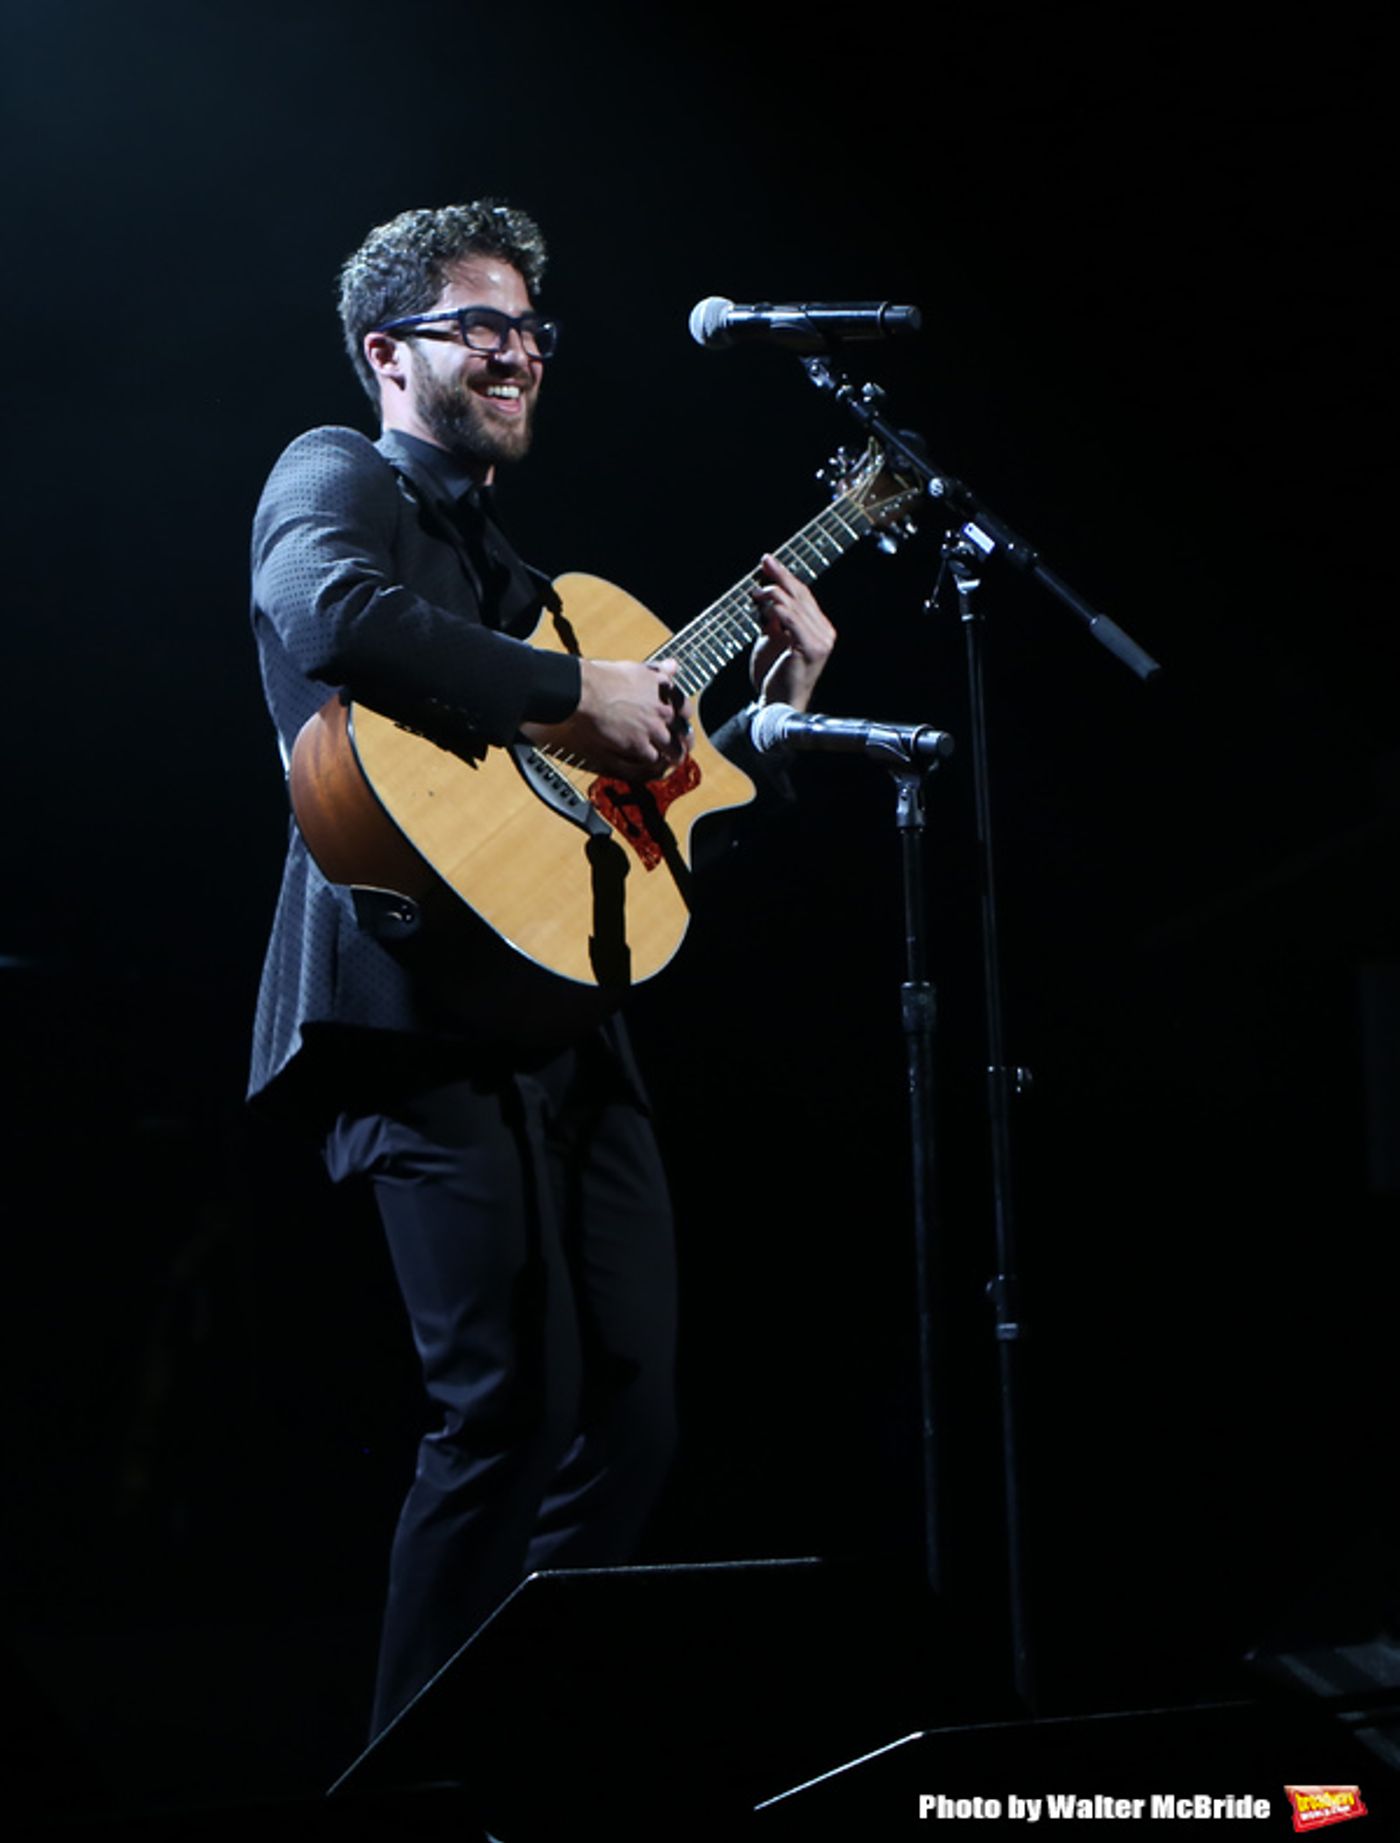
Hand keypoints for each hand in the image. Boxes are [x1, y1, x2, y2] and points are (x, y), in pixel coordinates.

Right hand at [522, 656, 691, 779]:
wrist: (587, 691)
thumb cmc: (604, 677)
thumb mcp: (637, 668)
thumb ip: (658, 671)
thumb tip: (673, 665)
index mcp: (663, 690)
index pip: (685, 707)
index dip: (685, 717)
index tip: (682, 721)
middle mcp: (662, 710)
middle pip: (683, 731)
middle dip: (685, 741)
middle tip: (684, 746)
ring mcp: (652, 728)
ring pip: (672, 748)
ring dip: (674, 755)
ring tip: (673, 761)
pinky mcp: (638, 744)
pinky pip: (653, 758)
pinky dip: (655, 762)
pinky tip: (654, 764)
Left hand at [749, 554, 835, 710]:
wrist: (778, 706)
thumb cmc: (774, 676)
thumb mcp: (770, 640)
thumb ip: (771, 619)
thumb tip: (763, 594)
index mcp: (819, 629)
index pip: (802, 596)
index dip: (785, 578)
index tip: (767, 562)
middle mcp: (825, 632)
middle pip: (802, 596)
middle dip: (781, 576)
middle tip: (765, 560)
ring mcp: (821, 641)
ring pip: (796, 606)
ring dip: (774, 592)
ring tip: (756, 589)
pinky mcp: (812, 649)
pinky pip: (793, 621)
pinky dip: (778, 608)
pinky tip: (765, 601)